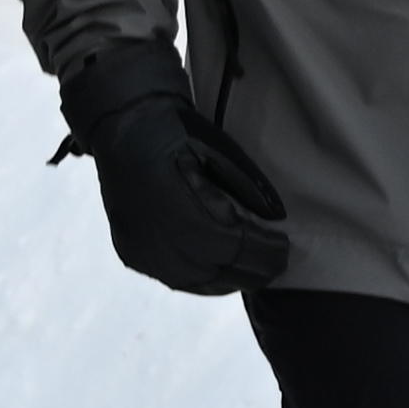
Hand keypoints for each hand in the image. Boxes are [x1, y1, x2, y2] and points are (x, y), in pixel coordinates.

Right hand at [62, 41, 290, 295]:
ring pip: (196, 282)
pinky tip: (220, 270)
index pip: (236, 247)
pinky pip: (173, 278)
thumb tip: (276, 220)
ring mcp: (143, 251)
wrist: (123, 126)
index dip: (266, 252)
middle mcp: (160, 240)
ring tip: (254, 268)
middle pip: (219, 270)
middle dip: (254, 268)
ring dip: (229, 278)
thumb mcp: (220, 151)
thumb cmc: (177, 134)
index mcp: (184, 212)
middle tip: (276, 262)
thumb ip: (249, 188)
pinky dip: (201, 279)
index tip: (285, 247)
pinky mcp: (132, 254)